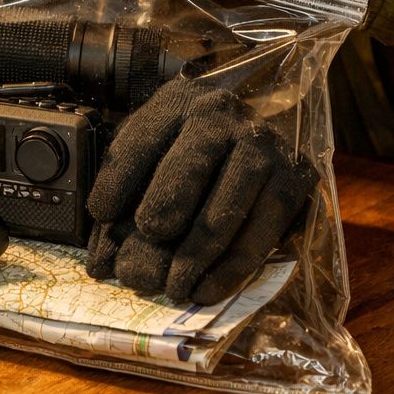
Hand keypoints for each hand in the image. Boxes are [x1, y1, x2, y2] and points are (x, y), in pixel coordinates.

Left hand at [85, 73, 318, 303]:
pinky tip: (206, 290)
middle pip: (191, 162)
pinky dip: (232, 267)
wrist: (247, 131)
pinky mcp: (291, 181)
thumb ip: (123, 199)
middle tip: (147, 239)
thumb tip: (101, 262)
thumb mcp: (147, 155)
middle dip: (166, 204)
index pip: (143, 137)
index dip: (120, 176)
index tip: (102, 213)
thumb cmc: (183, 149)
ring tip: (172, 287)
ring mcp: (261, 147)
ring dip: (197, 251)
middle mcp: (221, 117)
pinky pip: (261, 231)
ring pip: (229, 202)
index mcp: (176, 104)